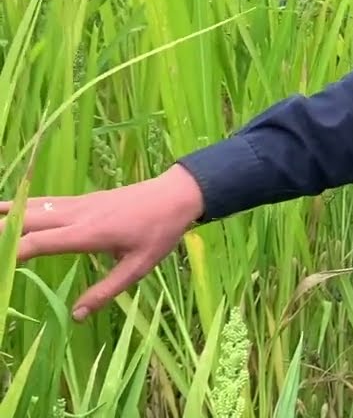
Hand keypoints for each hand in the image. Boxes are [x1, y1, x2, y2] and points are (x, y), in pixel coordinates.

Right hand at [0, 164, 205, 320]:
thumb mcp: (139, 267)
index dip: (11, 253)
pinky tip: (4, 209)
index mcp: (88, 233)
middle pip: (25, 221)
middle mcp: (76, 215)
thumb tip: (75, 316)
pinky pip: (43, 201)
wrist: (176, 195)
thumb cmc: (160, 232)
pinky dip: (19, 205)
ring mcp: (77, 204)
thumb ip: (106, 291)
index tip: (0, 268)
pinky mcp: (80, 200)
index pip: (38, 243)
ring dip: (4, 215)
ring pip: (30, 207)